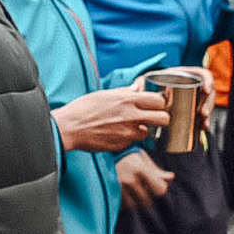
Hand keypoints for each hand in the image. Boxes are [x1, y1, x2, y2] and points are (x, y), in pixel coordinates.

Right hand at [55, 87, 169, 152]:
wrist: (70, 128)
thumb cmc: (83, 108)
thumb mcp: (105, 94)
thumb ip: (125, 92)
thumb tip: (138, 87)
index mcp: (128, 100)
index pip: (159, 101)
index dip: (159, 103)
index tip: (155, 104)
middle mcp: (131, 116)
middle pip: (163, 119)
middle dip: (162, 118)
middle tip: (154, 117)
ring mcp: (128, 133)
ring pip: (147, 132)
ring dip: (142, 129)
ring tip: (127, 125)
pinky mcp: (122, 145)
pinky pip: (132, 141)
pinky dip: (128, 138)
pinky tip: (115, 133)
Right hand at [117, 149, 173, 209]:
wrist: (106, 157)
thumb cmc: (128, 157)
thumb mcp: (144, 160)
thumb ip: (158, 172)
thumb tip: (171, 177)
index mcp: (140, 169)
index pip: (160, 190)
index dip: (160, 188)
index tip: (156, 184)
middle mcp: (129, 180)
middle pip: (148, 200)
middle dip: (147, 195)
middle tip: (143, 187)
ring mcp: (119, 188)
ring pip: (135, 205)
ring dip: (136, 201)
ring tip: (134, 191)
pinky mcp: (111, 194)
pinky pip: (123, 206)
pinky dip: (126, 202)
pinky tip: (125, 193)